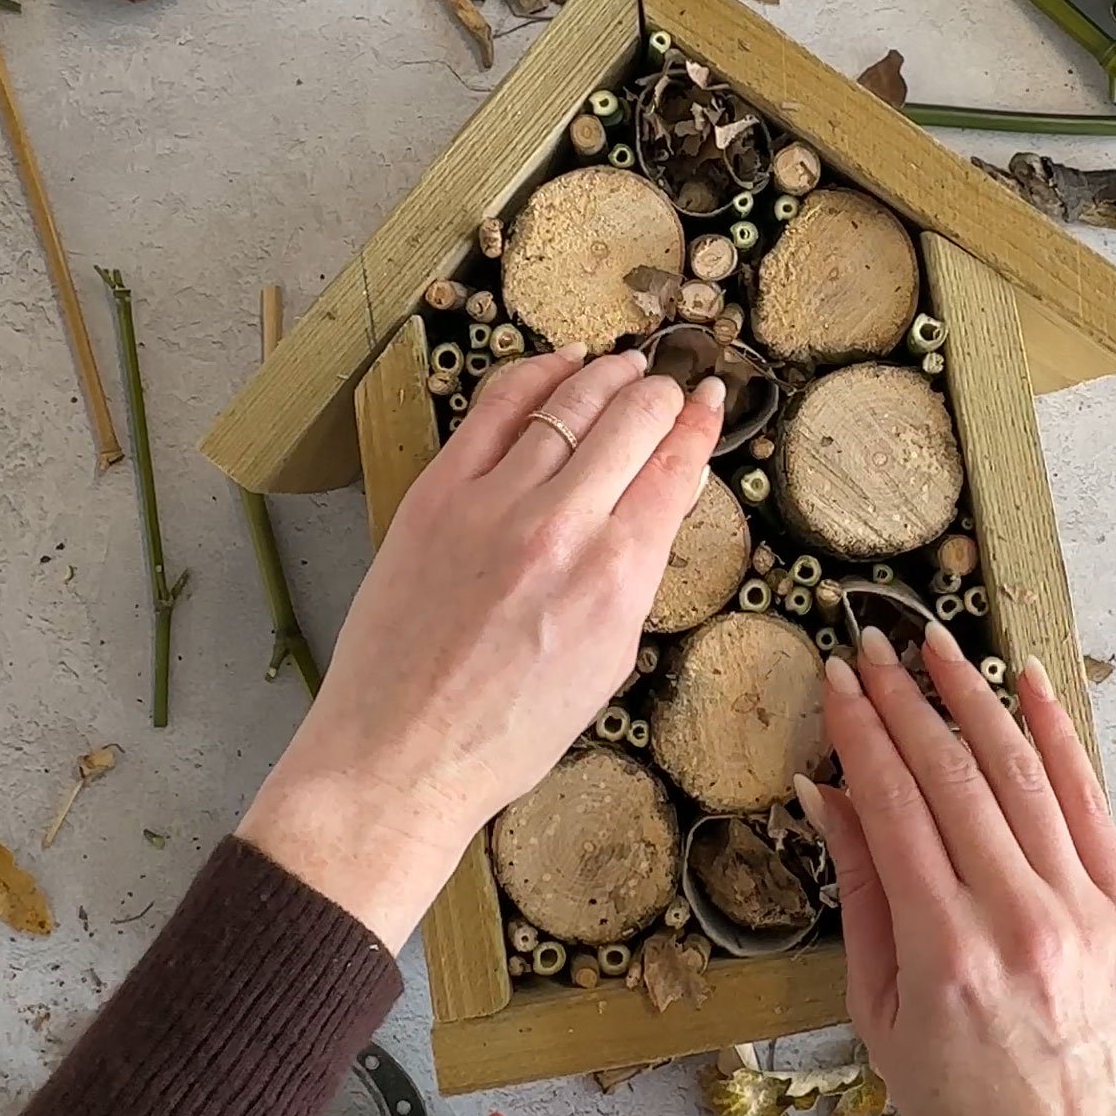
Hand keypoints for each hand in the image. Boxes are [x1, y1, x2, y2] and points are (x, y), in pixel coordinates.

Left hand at [239, 346, 724, 946]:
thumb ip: (631, 579)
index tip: (713, 400)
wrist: (401, 753)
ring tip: (626, 363)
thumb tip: (644, 515)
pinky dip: (536, 374)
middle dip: (663, 392)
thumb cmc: (506, 733)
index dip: (703, 424)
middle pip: (632, 420)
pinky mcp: (437, 493)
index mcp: (617, 577)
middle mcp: (563, 527)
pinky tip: (559, 363)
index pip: (676, 470)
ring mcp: (494, 502)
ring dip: (608, 374)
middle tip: (673, 381)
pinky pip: (496, 408)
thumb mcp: (607, 664)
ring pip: (570, 402)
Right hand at [795, 623, 1115, 1115]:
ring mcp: (1085, 912)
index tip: (839, 681)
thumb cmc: (965, 1114)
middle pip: (954, 774)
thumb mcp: (880, 1015)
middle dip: (907, 698)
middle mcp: (1019, 921)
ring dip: (975, 697)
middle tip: (874, 644)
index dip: (862, 731)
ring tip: (938, 647)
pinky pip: (1091, 802)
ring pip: (1023, 773)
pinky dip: (1059, 735)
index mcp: (945, 953)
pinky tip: (1030, 683)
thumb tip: (830, 796)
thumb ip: (861, 895)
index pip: (894, 804)